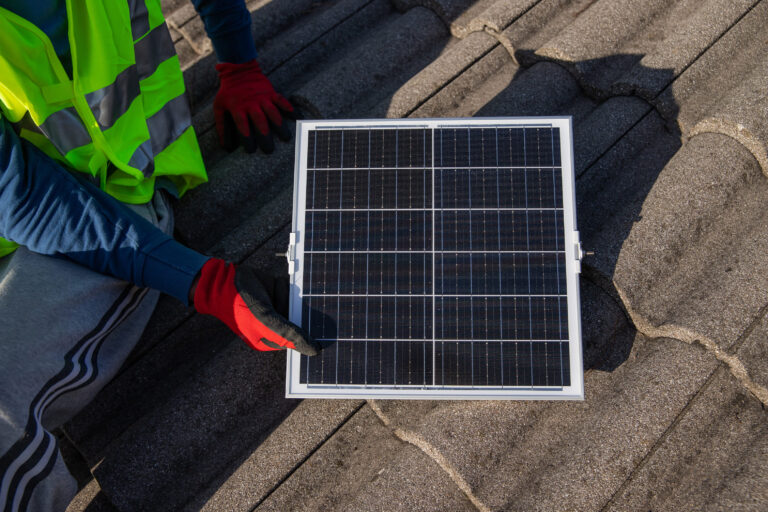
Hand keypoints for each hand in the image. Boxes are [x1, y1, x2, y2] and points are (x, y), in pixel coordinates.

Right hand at [193, 258, 318, 355]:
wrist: (224, 281)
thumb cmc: (240, 307)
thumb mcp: (266, 322)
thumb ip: (289, 335)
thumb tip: (314, 351)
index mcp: (271, 340)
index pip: (297, 340)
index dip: (306, 334)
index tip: (315, 327)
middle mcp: (275, 325)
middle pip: (300, 319)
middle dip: (294, 310)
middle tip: (282, 305)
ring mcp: (276, 308)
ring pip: (296, 302)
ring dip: (286, 296)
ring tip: (271, 294)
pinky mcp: (276, 291)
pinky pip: (290, 289)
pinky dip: (283, 286)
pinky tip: (272, 286)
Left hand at [213, 59, 294, 153]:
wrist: (238, 70)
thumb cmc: (228, 92)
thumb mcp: (219, 106)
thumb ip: (222, 125)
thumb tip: (225, 146)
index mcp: (237, 107)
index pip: (243, 125)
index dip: (247, 139)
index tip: (251, 150)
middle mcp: (251, 103)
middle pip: (259, 121)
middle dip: (265, 136)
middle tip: (269, 149)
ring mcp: (262, 97)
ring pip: (272, 112)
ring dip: (279, 125)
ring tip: (285, 137)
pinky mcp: (271, 92)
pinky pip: (281, 100)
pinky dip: (288, 107)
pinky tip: (296, 116)